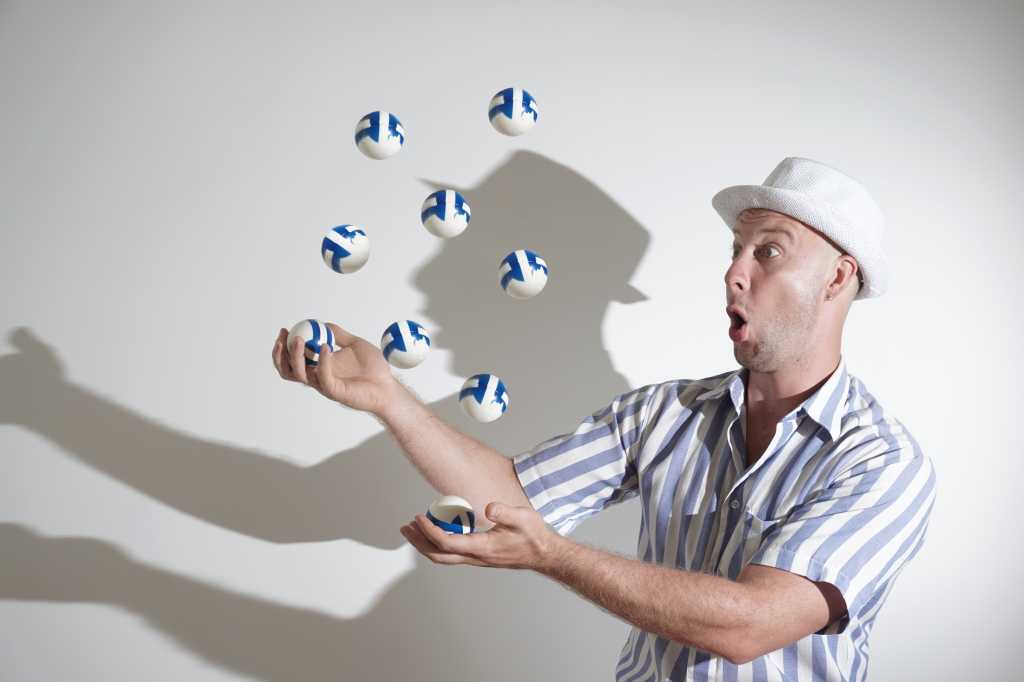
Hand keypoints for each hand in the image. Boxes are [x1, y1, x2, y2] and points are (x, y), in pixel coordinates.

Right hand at [271, 323, 396, 414]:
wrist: (388, 386)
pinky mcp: (336, 392)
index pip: (293, 359)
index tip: (285, 330)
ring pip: (300, 375)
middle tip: (284, 336)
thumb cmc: (374, 369)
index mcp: (320, 367)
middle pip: (288, 370)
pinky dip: (322, 361)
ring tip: (299, 340)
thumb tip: (324, 324)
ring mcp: (325, 385)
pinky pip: (324, 377)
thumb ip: (339, 336)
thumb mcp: (355, 345)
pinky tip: (326, 348)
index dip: (284, 346)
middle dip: (280, 354)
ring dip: (295, 357)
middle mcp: (318, 377)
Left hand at [399, 502, 566, 571]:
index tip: (418, 516)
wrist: (544, 554)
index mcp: (481, 548)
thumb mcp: (522, 518)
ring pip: (444, 557)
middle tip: (405, 527)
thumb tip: (488, 507)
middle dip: (419, 541)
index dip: (429, 530)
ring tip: (414, 529)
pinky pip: (453, 553)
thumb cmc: (534, 536)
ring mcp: (477, 559)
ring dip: (426, 544)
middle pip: (438, 554)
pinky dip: (439, 544)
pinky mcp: (480, 556)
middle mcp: (476, 557)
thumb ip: (505, 512)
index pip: (446, 542)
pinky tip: (439, 530)